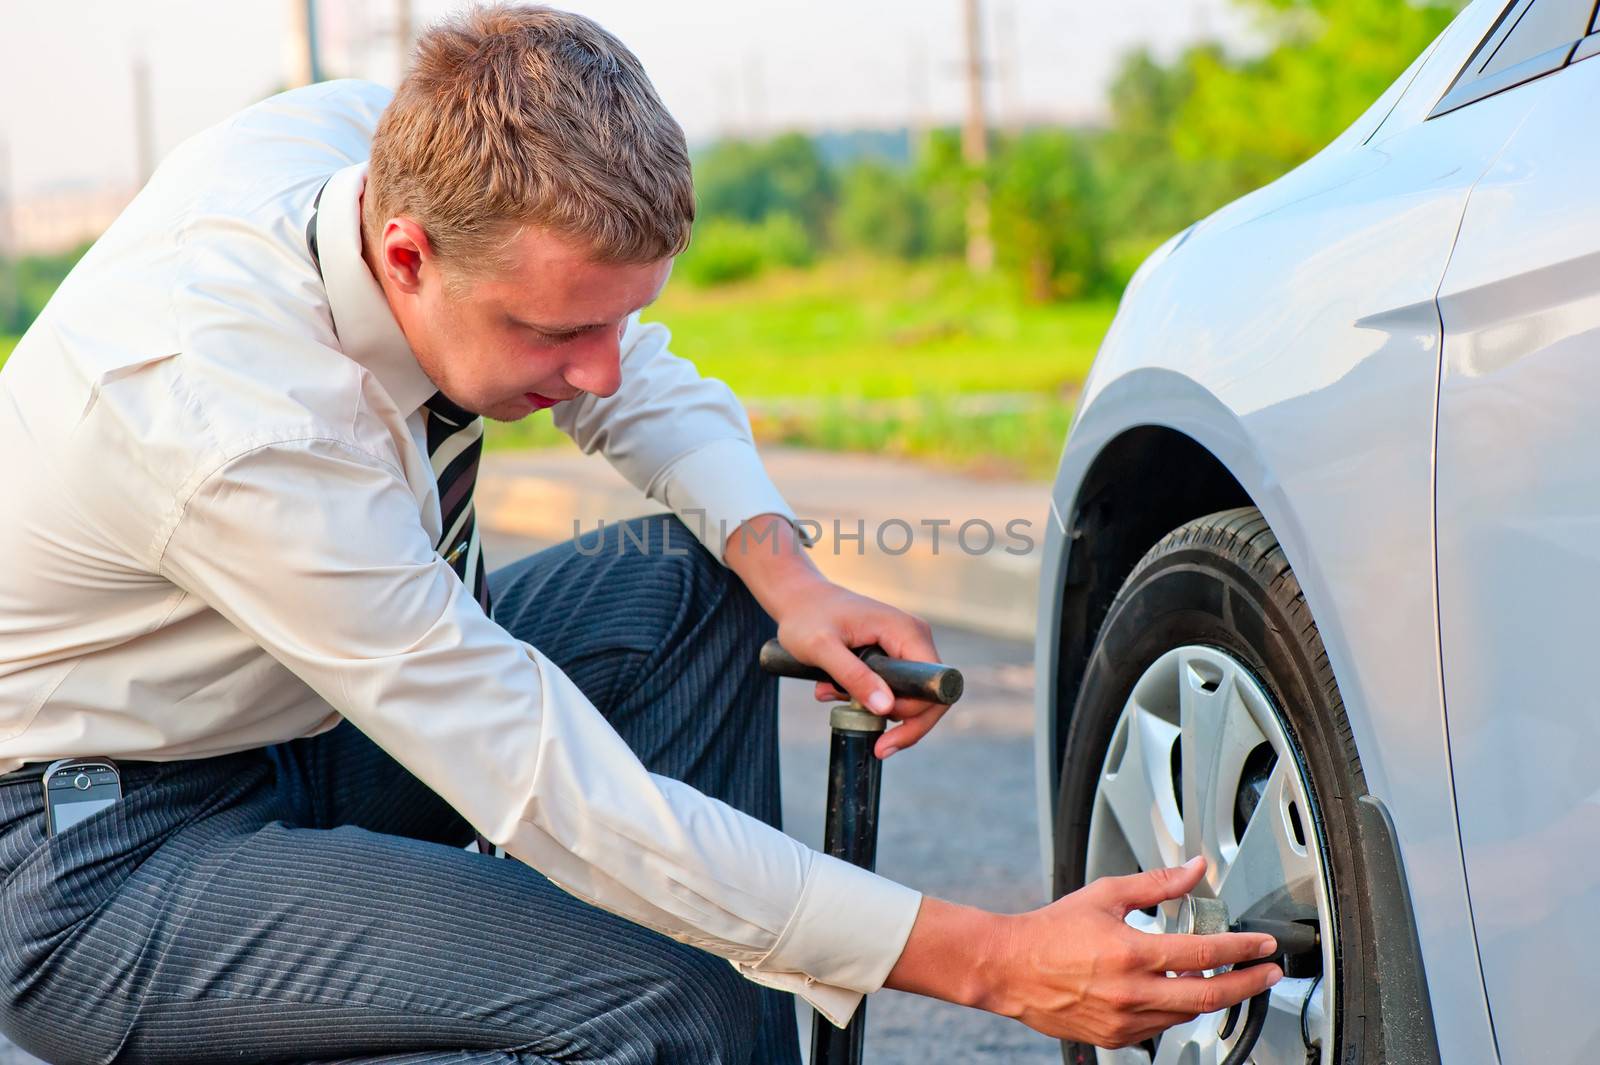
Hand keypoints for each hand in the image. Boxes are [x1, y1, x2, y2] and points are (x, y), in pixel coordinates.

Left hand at [773, 581, 944, 758]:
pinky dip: (867, 698)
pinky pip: (893, 687)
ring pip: (909, 695)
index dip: (917, 713)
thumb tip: (886, 707)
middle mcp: (914, 637)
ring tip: (833, 694)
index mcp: (906, 631)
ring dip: (875, 708)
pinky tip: (835, 690)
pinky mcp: (893, 654)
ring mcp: (905, 646)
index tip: (886, 727)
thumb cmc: (807, 616)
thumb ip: (854, 676)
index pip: (934, 684)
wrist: (798, 598)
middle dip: (899, 721)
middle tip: (870, 735)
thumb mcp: (822, 648)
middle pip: (928, 696)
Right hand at [887, 857, 1281, 1047]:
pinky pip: (1161, 1028)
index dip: (1242, 949)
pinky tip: (1182, 994)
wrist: (1009, 969)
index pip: (1205, 952)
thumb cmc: (1050, 931)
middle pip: (1209, 995)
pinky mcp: (1115, 1039)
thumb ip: (1156, 884)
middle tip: (1267, 974)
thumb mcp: (1105, 895)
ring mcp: (1124, 1021)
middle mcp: (1131, 992)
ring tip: (1227, 981)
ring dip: (1214, 998)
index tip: (1264, 946)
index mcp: (1131, 953)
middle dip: (1248, 984)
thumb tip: (1193, 869)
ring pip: (1187, 1015)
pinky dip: (1178, 1011)